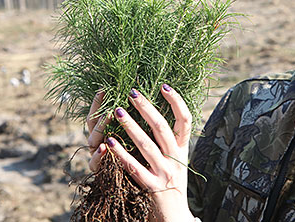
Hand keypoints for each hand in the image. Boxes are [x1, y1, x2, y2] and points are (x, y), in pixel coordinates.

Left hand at [86, 84, 194, 221]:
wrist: (175, 216)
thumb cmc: (172, 183)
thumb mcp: (177, 160)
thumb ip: (170, 141)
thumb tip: (159, 113)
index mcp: (183, 149)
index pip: (185, 120)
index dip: (176, 101)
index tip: (164, 86)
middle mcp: (176, 158)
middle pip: (163, 128)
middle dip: (147, 108)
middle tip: (131, 93)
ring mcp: (164, 172)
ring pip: (147, 145)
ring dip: (130, 126)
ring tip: (116, 111)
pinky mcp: (152, 186)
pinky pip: (134, 167)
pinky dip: (121, 154)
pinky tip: (109, 143)